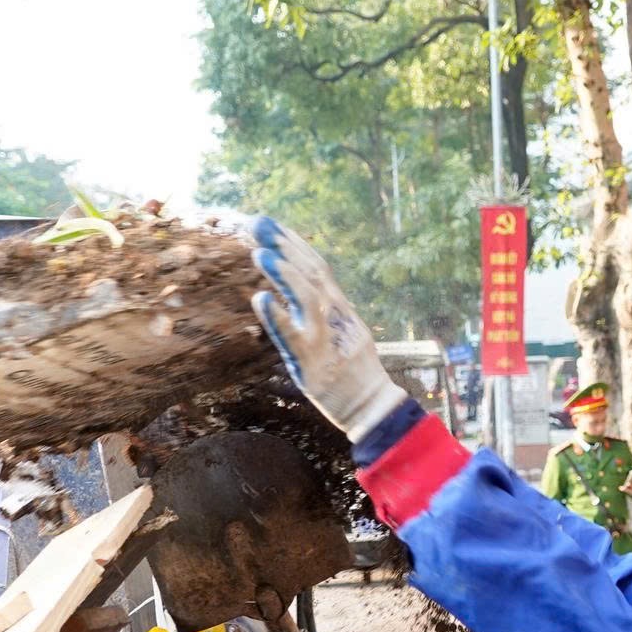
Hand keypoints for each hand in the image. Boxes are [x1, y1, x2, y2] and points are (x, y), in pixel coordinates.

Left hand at [247, 217, 405, 440]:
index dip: (295, 245)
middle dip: (285, 246)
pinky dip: (277, 317)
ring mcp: (325, 339)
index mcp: (340, 309)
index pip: (317, 267)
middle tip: (259, 223)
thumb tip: (299, 291)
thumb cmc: (353, 374)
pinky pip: (294, 338)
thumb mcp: (342, 333)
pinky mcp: (313, 363)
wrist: (372, 408)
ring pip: (308, 299)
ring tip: (260, 253)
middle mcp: (335, 317)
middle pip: (311, 273)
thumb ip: (325, 311)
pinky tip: (260, 299)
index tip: (273, 225)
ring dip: (284, 274)